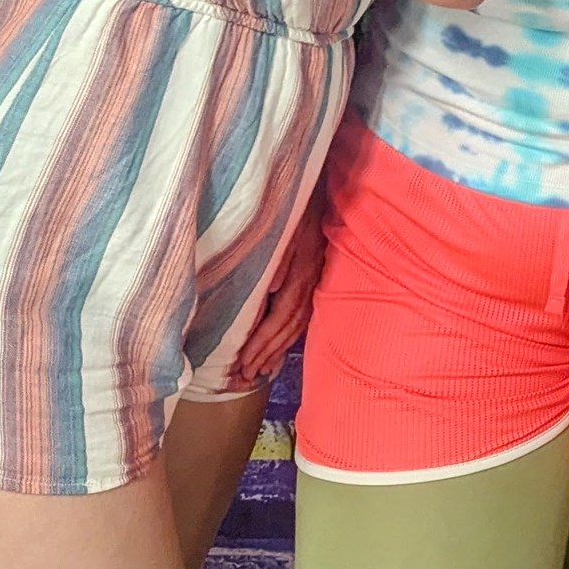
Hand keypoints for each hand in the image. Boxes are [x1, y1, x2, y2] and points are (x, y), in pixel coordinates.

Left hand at [228, 196, 326, 387]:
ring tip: (260, 371)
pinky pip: (304, 315)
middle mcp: (310, 283)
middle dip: (266, 354)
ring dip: (278, 350)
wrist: (325, 192)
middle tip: (246, 376)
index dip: (260, 344)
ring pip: (297, 325)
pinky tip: (281, 348)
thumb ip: (278, 258)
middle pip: (288, 328)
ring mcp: (316, 282)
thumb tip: (268, 290)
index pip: (278, 319)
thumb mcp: (285, 228)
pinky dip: (291, 336)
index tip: (242, 364)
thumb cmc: (298, 209)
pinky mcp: (316, 278)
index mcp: (301, 274)